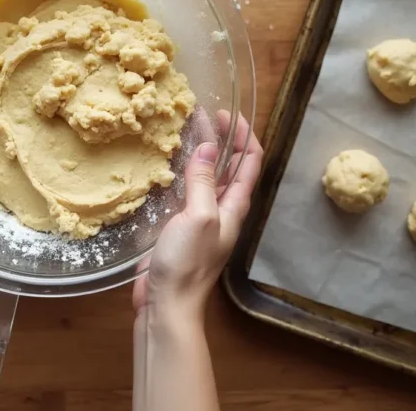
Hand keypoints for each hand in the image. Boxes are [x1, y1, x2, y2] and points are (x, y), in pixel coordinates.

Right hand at [132, 110, 262, 321]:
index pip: (250, 162)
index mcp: (235, 206)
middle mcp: (222, 209)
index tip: (225, 112)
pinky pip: (186, 192)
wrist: (167, 304)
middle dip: (221, 138)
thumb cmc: (187, 263)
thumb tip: (207, 146)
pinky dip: (181, 173)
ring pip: (207, 177)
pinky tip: (165, 166)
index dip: (242, 134)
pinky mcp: (180, 227)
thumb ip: (203, 182)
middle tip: (200, 115)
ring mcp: (201, 218)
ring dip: (200, 153)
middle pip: (230, 166)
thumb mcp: (198, 217)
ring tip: (183, 132)